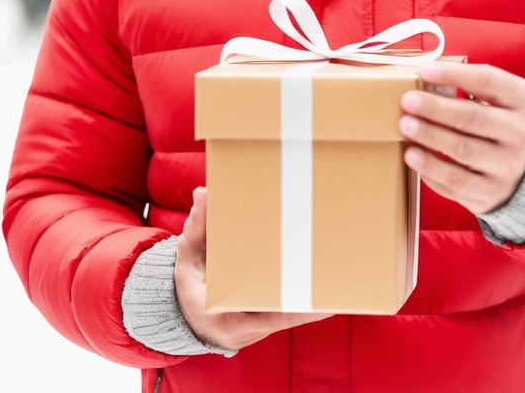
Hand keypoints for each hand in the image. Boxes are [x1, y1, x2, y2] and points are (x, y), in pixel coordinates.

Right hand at [175, 187, 331, 351]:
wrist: (186, 318)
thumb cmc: (188, 286)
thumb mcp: (188, 259)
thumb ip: (196, 229)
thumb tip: (204, 194)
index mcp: (226, 319)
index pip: (266, 317)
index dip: (295, 309)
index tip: (319, 300)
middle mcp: (246, 330)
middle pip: (285, 316)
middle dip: (310, 299)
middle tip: (335, 277)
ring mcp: (258, 330)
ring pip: (291, 316)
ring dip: (312, 300)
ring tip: (338, 277)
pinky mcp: (265, 324)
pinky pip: (288, 314)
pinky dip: (305, 301)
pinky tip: (325, 283)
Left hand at [398, 61, 524, 214]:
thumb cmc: (501, 123)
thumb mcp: (500, 98)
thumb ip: (470, 86)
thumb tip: (425, 78)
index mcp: (521, 100)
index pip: (487, 81)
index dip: (454, 74)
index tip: (426, 71)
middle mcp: (520, 133)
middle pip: (472, 117)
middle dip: (435, 108)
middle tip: (408, 101)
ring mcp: (507, 166)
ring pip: (462, 150)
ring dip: (429, 136)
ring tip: (405, 126)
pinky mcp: (491, 193)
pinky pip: (456, 181)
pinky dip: (430, 168)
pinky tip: (412, 155)